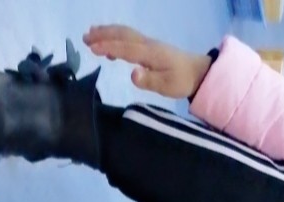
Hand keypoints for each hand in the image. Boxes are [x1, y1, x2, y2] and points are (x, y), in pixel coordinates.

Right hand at [84, 25, 212, 98]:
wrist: (198, 72)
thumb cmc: (181, 81)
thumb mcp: (167, 86)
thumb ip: (149, 80)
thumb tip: (132, 73)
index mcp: (150, 53)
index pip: (125, 48)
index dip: (108, 47)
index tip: (91, 48)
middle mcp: (147, 44)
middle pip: (122, 35)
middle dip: (103, 35)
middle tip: (84, 37)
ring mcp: (148, 43)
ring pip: (125, 33)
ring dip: (107, 33)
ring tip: (90, 35)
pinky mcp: (149, 46)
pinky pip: (129, 38)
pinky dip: (116, 38)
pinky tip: (109, 46)